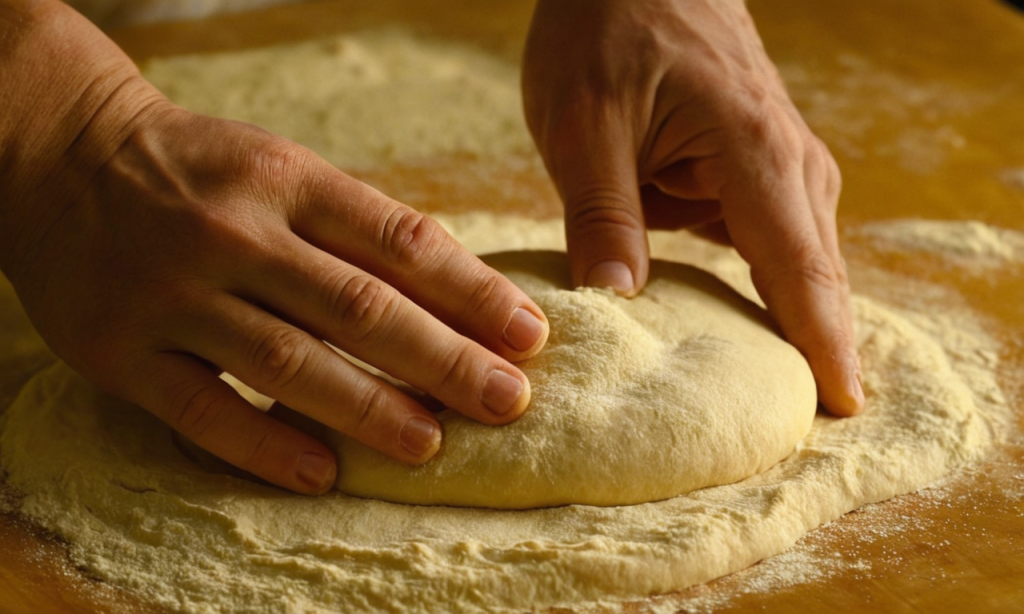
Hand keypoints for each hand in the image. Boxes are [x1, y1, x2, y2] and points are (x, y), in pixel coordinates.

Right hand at [0, 0, 548, 494]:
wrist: (66, 156)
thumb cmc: (202, 171)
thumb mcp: (283, 169)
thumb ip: (358, 227)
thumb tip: (456, 294)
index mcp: (287, 182)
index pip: (401, 242)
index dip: (474, 293)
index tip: (528, 334)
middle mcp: (234, 234)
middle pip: (359, 307)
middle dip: (445, 360)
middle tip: (508, 401)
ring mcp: (174, 294)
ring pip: (289, 362)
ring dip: (370, 408)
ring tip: (433, 443)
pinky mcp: (121, 351)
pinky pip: (202, 410)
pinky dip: (264, 446)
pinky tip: (322, 473)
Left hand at [522, 0, 862, 415]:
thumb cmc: (607, 27)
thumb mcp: (583, 121)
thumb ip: (602, 214)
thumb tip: (617, 307)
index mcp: (752, 152)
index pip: (800, 270)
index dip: (820, 347)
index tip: (837, 412)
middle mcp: (788, 165)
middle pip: (811, 279)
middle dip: (808, 353)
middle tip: (785, 434)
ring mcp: (778, 168)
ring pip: (793, 267)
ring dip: (781, 328)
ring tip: (760, 403)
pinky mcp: (753, 174)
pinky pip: (766, 247)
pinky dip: (754, 291)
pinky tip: (728, 335)